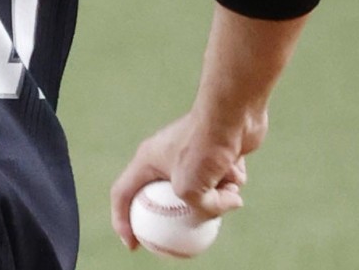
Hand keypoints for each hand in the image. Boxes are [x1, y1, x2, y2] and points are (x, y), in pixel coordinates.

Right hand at [110, 108, 260, 248]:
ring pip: (198, 191)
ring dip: (216, 196)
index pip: (123, 193)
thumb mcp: (189, 190)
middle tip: (189, 237)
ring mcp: (189, 154)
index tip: (133, 245)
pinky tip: (236, 168)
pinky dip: (230, 181)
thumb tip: (220, 207)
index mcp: (147, 161)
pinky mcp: (213, 153)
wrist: (229, 113)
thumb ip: (196, 209)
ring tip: (228, 188)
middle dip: (181, 216)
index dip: (122, 221)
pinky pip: (220, 180)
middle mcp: (164, 157)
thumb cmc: (203, 147)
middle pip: (164, 196)